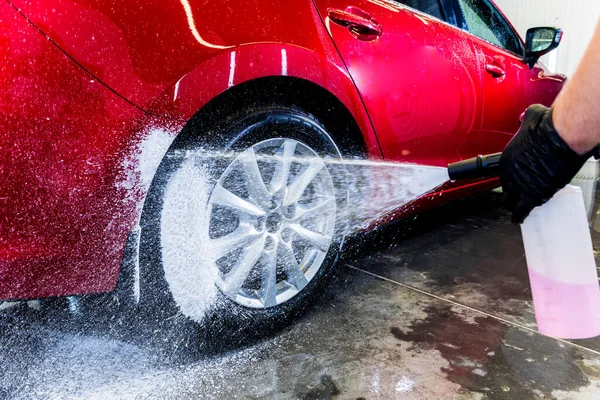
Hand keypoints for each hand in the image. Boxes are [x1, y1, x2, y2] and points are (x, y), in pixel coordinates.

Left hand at [500, 104, 595, 222]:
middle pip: (506, 192)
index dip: (511, 179)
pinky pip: (524, 209)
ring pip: (513, 204)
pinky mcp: (536, 194)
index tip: (517, 180)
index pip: (505, 175)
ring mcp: (522, 185)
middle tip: (514, 200)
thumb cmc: (548, 127)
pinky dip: (522, 215)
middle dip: (510, 197)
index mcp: (507, 159)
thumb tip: (528, 117)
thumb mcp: (529, 119)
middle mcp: (511, 174)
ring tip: (517, 213)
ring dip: (515, 208)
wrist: (562, 137)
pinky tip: (521, 218)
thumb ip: (525, 121)